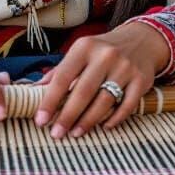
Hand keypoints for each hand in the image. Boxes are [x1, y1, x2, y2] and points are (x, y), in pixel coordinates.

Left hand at [34, 22, 169, 138]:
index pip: (63, 77)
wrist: (141, 40)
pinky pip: (127, 106)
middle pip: (83, 92)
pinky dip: (114, 119)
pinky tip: (104, 127)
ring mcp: (125, 68)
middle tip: (56, 134)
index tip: (40, 120)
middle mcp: (105, 55)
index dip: (50, 100)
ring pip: (104, 101)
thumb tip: (33, 90)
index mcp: (85, 47)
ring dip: (88, 121)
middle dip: (68, 116)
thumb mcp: (80, 53)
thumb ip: (59, 72)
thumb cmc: (102, 51)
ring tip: (76, 133)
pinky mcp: (141, 80)